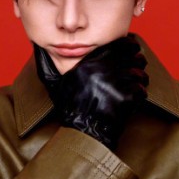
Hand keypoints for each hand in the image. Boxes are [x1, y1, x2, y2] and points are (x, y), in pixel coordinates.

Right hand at [35, 35, 147, 149]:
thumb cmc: (69, 110)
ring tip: (138, 83)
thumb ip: (49, 64)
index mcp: (89, 61)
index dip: (130, 46)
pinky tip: (135, 98)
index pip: (118, 44)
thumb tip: (37, 47)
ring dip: (141, 78)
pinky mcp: (125, 97)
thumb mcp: (55, 83)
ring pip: (139, 72)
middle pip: (133, 55)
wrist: (81, 135)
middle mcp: (102, 69)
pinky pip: (141, 89)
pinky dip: (140, 94)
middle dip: (138, 60)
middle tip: (138, 65)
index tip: (132, 50)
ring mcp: (115, 82)